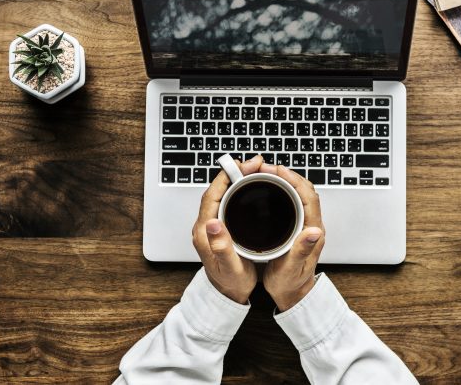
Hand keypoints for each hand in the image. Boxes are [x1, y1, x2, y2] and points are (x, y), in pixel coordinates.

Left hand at [192, 155, 264, 303]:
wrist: (227, 295)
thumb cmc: (230, 283)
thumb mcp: (229, 268)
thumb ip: (221, 247)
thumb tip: (213, 223)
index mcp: (204, 233)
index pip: (212, 195)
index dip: (226, 177)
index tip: (242, 166)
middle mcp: (206, 226)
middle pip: (218, 190)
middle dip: (235, 173)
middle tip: (256, 164)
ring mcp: (212, 225)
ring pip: (223, 194)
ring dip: (238, 179)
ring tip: (256, 170)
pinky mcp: (220, 227)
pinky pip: (227, 201)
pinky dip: (239, 190)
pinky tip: (251, 187)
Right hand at [260, 164, 324, 311]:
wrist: (294, 294)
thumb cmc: (290, 284)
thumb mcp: (291, 269)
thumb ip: (302, 250)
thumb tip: (315, 231)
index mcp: (312, 232)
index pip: (308, 197)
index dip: (294, 180)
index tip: (277, 170)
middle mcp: (312, 225)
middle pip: (304, 190)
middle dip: (287, 175)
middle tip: (265, 168)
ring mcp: (306, 224)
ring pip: (299, 193)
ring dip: (285, 180)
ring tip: (265, 173)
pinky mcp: (298, 225)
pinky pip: (293, 200)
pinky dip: (282, 189)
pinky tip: (269, 188)